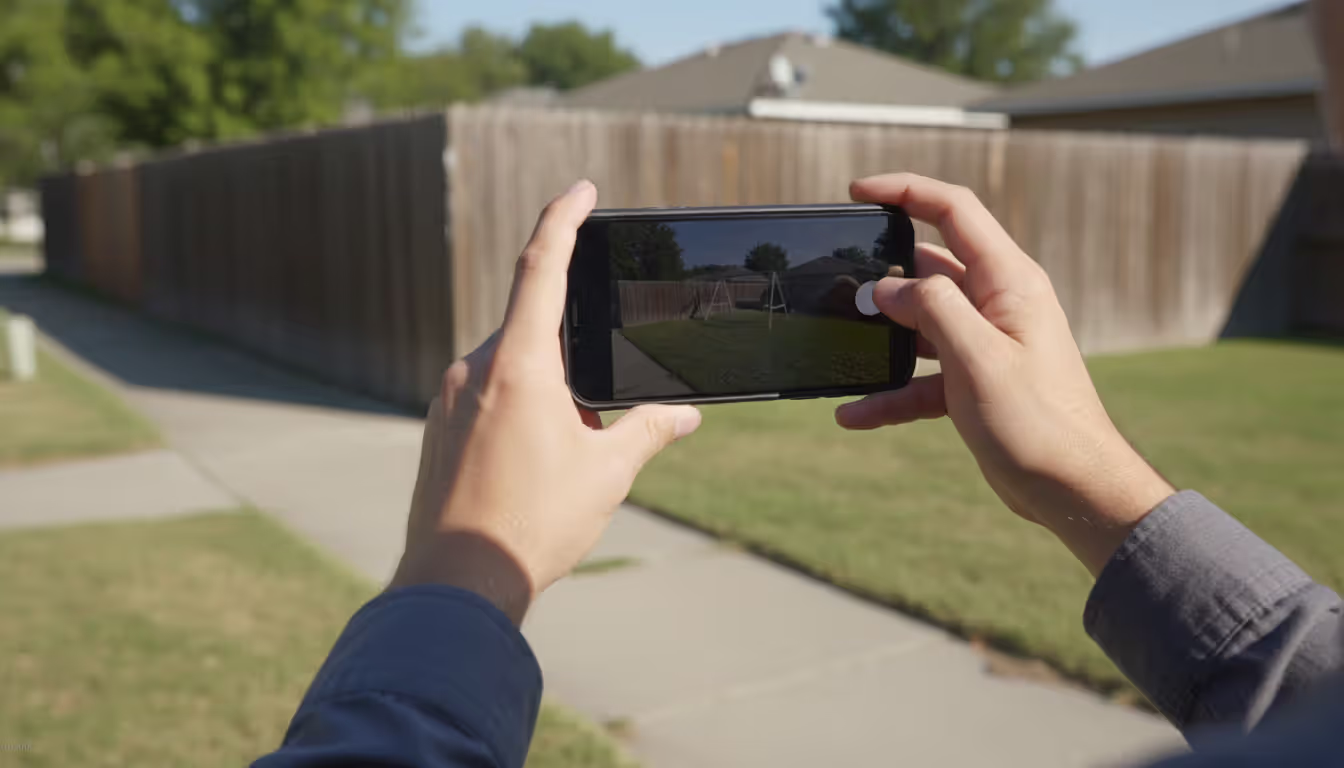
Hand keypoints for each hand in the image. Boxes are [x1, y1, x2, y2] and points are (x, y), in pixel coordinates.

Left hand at [389, 180, 701, 622]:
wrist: (455, 584)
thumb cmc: (532, 525)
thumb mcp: (607, 474)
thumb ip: (649, 431)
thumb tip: (684, 416)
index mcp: (520, 365)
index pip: (540, 266)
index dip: (563, 218)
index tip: (581, 189)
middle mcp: (475, 369)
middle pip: (533, 329)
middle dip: (573, 358)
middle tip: (594, 416)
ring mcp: (447, 396)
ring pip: (510, 367)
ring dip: (548, 392)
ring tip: (564, 457)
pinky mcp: (436, 426)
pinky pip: (485, 396)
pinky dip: (518, 412)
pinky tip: (532, 468)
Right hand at [835, 174, 1173, 575]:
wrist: (1073, 490)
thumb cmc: (1038, 422)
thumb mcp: (978, 358)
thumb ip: (931, 309)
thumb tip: (886, 288)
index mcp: (1009, 281)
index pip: (954, 211)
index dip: (906, 191)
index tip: (858, 191)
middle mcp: (998, 304)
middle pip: (929, 269)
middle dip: (884, 278)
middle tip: (840, 292)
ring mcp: (985, 343)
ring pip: (920, 325)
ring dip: (883, 341)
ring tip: (843, 350)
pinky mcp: (974, 382)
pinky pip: (923, 376)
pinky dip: (892, 391)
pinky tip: (855, 413)